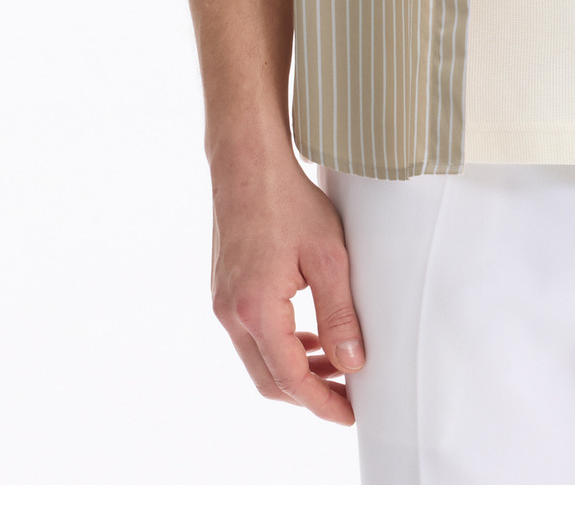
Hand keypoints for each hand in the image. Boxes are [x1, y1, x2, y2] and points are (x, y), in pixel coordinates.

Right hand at [208, 149, 365, 424]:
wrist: (246, 162)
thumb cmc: (288, 201)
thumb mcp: (328, 257)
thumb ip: (340, 315)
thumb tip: (352, 363)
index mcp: (256, 310)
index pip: (290, 379)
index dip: (322, 402)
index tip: (350, 413)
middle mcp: (231, 314)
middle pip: (269, 380)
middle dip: (309, 393)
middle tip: (347, 394)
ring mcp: (222, 303)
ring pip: (259, 360)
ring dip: (295, 369)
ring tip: (336, 363)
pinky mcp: (224, 290)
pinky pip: (251, 336)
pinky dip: (281, 345)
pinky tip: (309, 334)